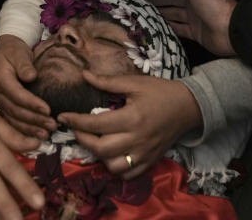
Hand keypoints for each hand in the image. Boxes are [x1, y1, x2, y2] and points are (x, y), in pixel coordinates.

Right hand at [0, 35, 56, 139]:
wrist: (7, 52)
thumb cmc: (14, 51)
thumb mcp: (18, 52)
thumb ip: (24, 64)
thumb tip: (31, 76)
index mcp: (1, 79)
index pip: (17, 94)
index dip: (32, 103)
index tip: (48, 109)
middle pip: (16, 110)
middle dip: (35, 119)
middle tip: (52, 125)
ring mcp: (1, 103)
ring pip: (15, 119)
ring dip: (32, 128)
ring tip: (47, 134)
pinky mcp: (6, 108)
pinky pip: (15, 122)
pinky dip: (26, 131)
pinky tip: (38, 136)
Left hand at [56, 71, 201, 178]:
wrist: (189, 107)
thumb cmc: (161, 91)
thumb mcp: (135, 82)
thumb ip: (107, 82)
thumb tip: (83, 75)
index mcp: (132, 118)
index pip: (96, 124)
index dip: (75, 121)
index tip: (62, 117)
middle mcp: (137, 139)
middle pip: (101, 149)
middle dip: (82, 140)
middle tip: (76, 129)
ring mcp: (144, 153)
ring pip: (114, 166)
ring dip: (99, 157)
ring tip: (94, 142)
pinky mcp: (150, 161)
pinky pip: (129, 175)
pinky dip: (116, 169)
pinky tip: (111, 155)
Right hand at [137, 0, 236, 56]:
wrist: (232, 30)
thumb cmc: (214, 5)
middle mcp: (194, 2)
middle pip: (170, 0)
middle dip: (154, 0)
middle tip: (137, 3)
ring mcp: (194, 18)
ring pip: (172, 14)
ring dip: (159, 13)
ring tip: (142, 15)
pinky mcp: (195, 33)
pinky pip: (178, 29)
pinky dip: (167, 27)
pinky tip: (155, 27)